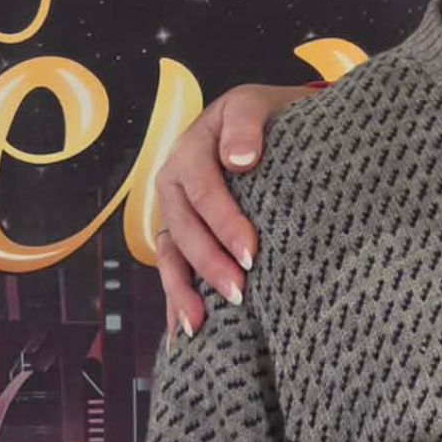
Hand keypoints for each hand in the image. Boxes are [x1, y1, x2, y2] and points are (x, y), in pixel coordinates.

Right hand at [153, 83, 315, 335]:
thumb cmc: (267, 116)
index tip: (252, 252)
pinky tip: (182, 337)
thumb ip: (246, 125)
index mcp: (190, 151)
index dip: (225, 223)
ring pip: (171, 255)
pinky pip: (174, 270)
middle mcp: (174, 185)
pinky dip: (176, 301)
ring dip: (183, 291)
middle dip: (209, 264)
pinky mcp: (182, 236)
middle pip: (185, 229)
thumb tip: (239, 160)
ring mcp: (175, 213)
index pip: (204, 192)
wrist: (270, 122)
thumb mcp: (256, 104)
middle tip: (239, 292)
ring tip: (199, 325)